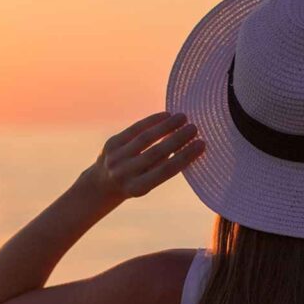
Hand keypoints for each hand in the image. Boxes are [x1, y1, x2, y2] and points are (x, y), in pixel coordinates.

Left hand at [83, 111, 204, 203]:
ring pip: (145, 138)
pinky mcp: (111, 143)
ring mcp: (116, 157)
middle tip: (195, 128)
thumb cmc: (135, 182)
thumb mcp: (148, 183)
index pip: (165, 171)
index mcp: (138, 188)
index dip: (185, 157)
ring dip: (166, 126)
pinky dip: (152, 121)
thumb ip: (163, 166)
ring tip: (183, 117)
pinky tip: (166, 115)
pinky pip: (134, 129)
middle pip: (156, 153)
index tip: (201, 144)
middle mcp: (124, 173)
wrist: (101, 184)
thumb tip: (188, 145)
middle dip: (177, 139)